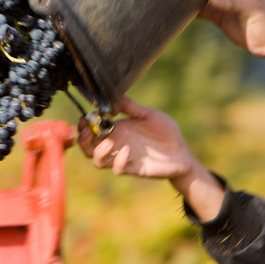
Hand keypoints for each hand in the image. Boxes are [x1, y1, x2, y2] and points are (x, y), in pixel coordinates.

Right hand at [77, 97, 196, 180]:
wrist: (181, 153)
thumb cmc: (165, 133)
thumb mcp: (149, 115)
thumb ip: (132, 107)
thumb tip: (115, 95)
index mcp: (116, 130)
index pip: (91, 130)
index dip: (84, 125)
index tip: (85, 117)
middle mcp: (116, 144)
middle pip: (88, 147)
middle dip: (83, 140)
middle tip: (89, 131)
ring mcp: (122, 157)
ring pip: (98, 161)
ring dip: (98, 151)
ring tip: (109, 142)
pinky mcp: (132, 168)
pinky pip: (117, 169)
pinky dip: (119, 160)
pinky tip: (128, 150)